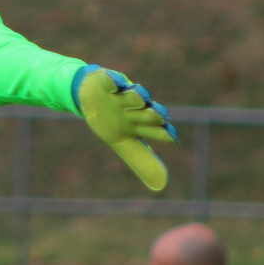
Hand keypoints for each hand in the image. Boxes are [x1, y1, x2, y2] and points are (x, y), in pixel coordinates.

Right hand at [75, 66, 175, 190]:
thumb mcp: (124, 144)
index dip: (164, 133)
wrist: (90, 97)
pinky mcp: (107, 80)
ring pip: (132, 95)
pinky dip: (112, 80)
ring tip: (140, 97)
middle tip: (160, 116)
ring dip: (137, 96)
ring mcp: (121, 94)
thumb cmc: (112, 121)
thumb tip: (162, 185)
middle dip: (153, 114)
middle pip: (147, 112)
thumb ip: (143, 162)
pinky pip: (110, 79)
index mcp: (141, 124)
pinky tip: (115, 84)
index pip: (156, 130)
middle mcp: (135, 108)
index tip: (172, 137)